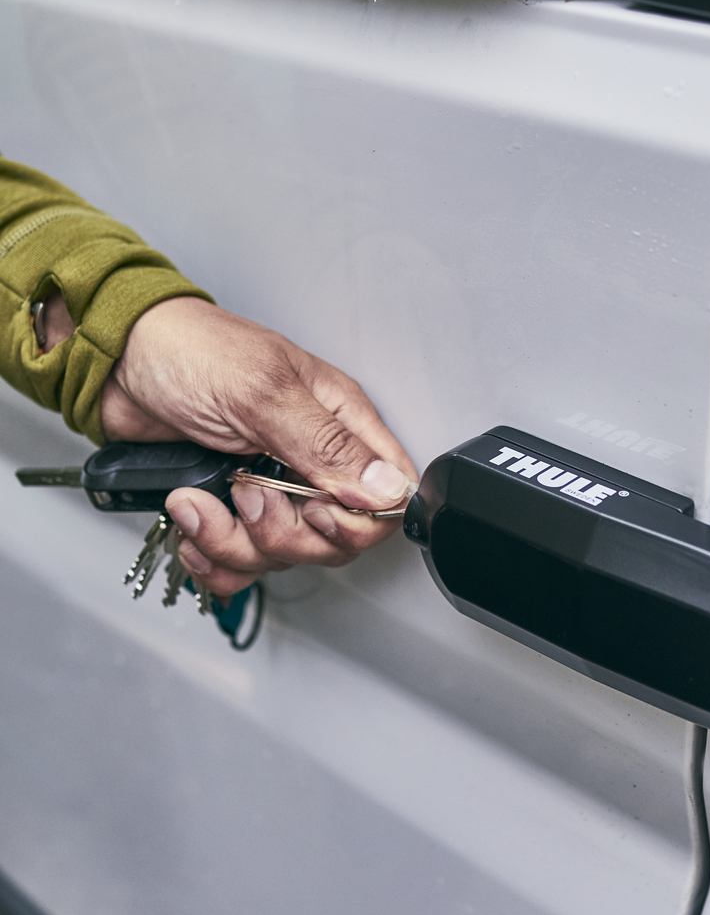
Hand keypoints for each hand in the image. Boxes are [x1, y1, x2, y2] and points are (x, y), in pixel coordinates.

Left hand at [102, 297, 416, 597]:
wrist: (117, 361)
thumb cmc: (188, 350)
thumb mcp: (261, 392)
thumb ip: (325, 445)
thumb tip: (385, 487)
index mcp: (337, 420)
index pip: (387, 495)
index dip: (358, 521)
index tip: (313, 510)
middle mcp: (311, 459)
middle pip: (334, 539)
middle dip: (284, 535)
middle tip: (245, 495)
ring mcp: (271, 488)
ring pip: (284, 555)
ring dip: (232, 543)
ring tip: (197, 501)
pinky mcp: (231, 509)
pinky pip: (241, 564)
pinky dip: (212, 558)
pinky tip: (191, 526)